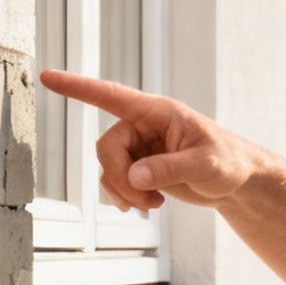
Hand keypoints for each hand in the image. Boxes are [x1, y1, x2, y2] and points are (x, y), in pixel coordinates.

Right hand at [37, 70, 257, 211]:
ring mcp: (140, 147)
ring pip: (109, 168)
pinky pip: (115, 181)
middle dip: (120, 178)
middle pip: (107, 147)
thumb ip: (170, 168)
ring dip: (124, 192)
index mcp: (158, 112)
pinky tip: (145, 207)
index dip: (78, 87)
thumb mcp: (205, 165)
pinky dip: (125, 198)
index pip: (110, 95)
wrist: (237, 181)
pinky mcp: (140, 167)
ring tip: (153, 206)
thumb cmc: (229, 161)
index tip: (48, 77)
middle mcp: (144, 126)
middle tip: (146, 201)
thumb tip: (135, 176)